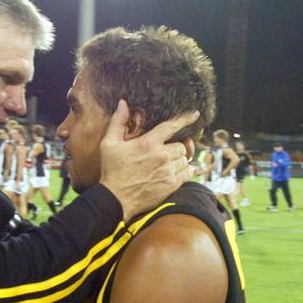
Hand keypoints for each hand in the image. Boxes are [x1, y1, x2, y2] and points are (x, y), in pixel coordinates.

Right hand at [99, 100, 198, 220]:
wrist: (115, 199)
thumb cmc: (111, 171)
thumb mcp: (109, 144)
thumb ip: (117, 122)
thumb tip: (123, 103)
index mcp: (148, 143)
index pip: (171, 126)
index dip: (184, 118)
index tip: (194, 114)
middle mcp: (161, 155)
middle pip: (180, 145)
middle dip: (176, 147)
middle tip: (169, 151)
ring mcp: (167, 171)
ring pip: (184, 159)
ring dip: (180, 159)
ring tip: (170, 162)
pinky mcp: (171, 185)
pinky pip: (187, 173)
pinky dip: (186, 170)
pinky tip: (181, 170)